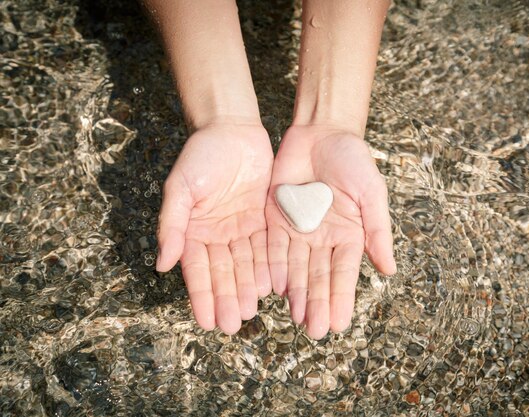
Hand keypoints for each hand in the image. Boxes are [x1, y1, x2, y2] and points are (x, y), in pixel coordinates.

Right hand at [156, 123, 272, 333]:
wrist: (232, 129)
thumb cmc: (200, 155)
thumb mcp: (180, 188)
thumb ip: (171, 224)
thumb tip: (162, 264)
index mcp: (193, 231)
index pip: (197, 271)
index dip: (201, 296)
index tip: (205, 322)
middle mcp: (217, 235)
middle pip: (223, 273)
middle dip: (227, 299)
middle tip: (232, 325)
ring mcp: (241, 229)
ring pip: (245, 265)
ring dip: (247, 288)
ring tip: (251, 311)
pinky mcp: (263, 220)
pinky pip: (266, 248)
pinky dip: (267, 267)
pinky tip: (271, 286)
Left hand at [266, 125, 395, 338]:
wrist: (322, 132)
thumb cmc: (353, 160)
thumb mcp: (371, 193)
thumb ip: (377, 230)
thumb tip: (389, 270)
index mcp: (349, 235)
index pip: (344, 273)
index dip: (341, 298)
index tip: (339, 323)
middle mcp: (323, 239)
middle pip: (319, 276)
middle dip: (317, 303)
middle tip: (314, 331)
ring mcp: (299, 230)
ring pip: (296, 268)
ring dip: (297, 293)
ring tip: (296, 318)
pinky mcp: (276, 218)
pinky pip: (275, 247)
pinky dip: (275, 267)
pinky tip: (276, 288)